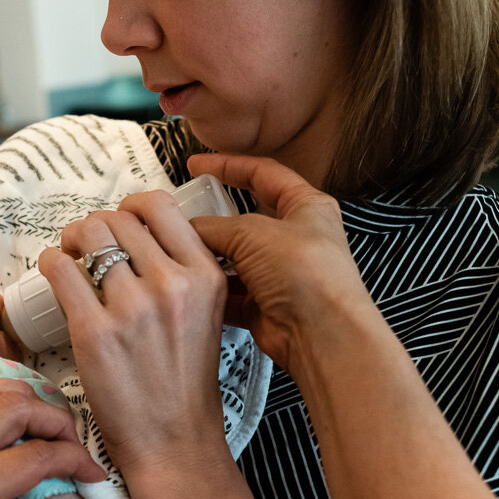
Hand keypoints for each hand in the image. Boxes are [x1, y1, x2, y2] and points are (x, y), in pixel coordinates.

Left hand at [38, 189, 230, 475]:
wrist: (175, 442)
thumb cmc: (185, 383)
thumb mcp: (207, 315)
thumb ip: (184, 273)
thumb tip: (142, 235)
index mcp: (205, 275)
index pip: (159, 206)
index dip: (131, 207)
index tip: (120, 222)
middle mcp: (172, 284)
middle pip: (116, 218)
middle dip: (95, 227)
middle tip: (86, 247)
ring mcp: (132, 307)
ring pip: (85, 235)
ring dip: (70, 240)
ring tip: (69, 259)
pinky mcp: (94, 331)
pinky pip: (58, 268)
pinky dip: (50, 263)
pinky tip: (54, 276)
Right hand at [185, 153, 376, 372]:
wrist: (321, 335)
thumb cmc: (308, 275)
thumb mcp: (253, 233)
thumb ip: (214, 226)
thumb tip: (187, 227)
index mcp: (306, 207)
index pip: (264, 174)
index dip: (229, 165)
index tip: (198, 163)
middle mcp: (296, 238)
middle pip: (244, 219)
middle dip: (212, 218)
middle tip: (181, 213)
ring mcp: (280, 274)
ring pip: (234, 258)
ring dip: (209, 258)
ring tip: (178, 251)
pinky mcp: (266, 305)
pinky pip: (231, 293)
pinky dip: (212, 290)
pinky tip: (193, 285)